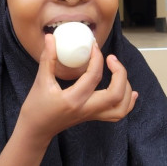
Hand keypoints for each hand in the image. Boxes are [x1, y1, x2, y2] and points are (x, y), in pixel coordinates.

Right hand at [18, 33, 137, 141]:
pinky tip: (130, 91)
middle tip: (111, 58)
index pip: (93, 77)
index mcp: (72, 100)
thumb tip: (50, 37)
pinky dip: (127, 103)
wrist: (36, 130)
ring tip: (119, 71)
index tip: (94, 46)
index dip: (97, 58)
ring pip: (121, 108)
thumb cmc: (36, 107)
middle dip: (120, 73)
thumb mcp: (40, 81)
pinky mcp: (93, 117)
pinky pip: (117, 114)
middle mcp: (86, 109)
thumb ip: (48, 58)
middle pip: (115, 94)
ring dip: (126, 88)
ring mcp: (91, 115)